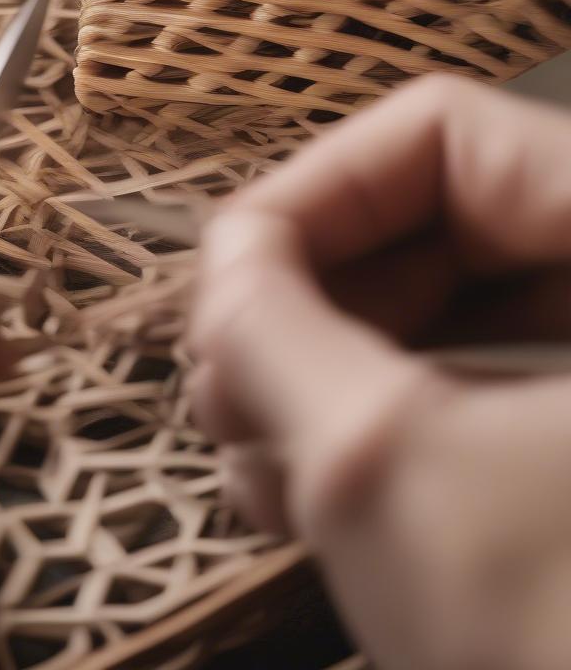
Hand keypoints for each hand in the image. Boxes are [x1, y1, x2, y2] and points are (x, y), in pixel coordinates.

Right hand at [189, 75, 570, 669]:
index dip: (314, 193)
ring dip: (310, 383)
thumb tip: (221, 257)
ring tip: (247, 465)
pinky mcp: (567, 456)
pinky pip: (446, 399)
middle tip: (220, 392)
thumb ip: (268, 326)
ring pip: (423, 323)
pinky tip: (294, 502)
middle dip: (298, 310)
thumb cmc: (558, 634)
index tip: (226, 285)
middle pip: (422, 233)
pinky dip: (358, 437)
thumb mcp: (379, 463)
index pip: (442, 136)